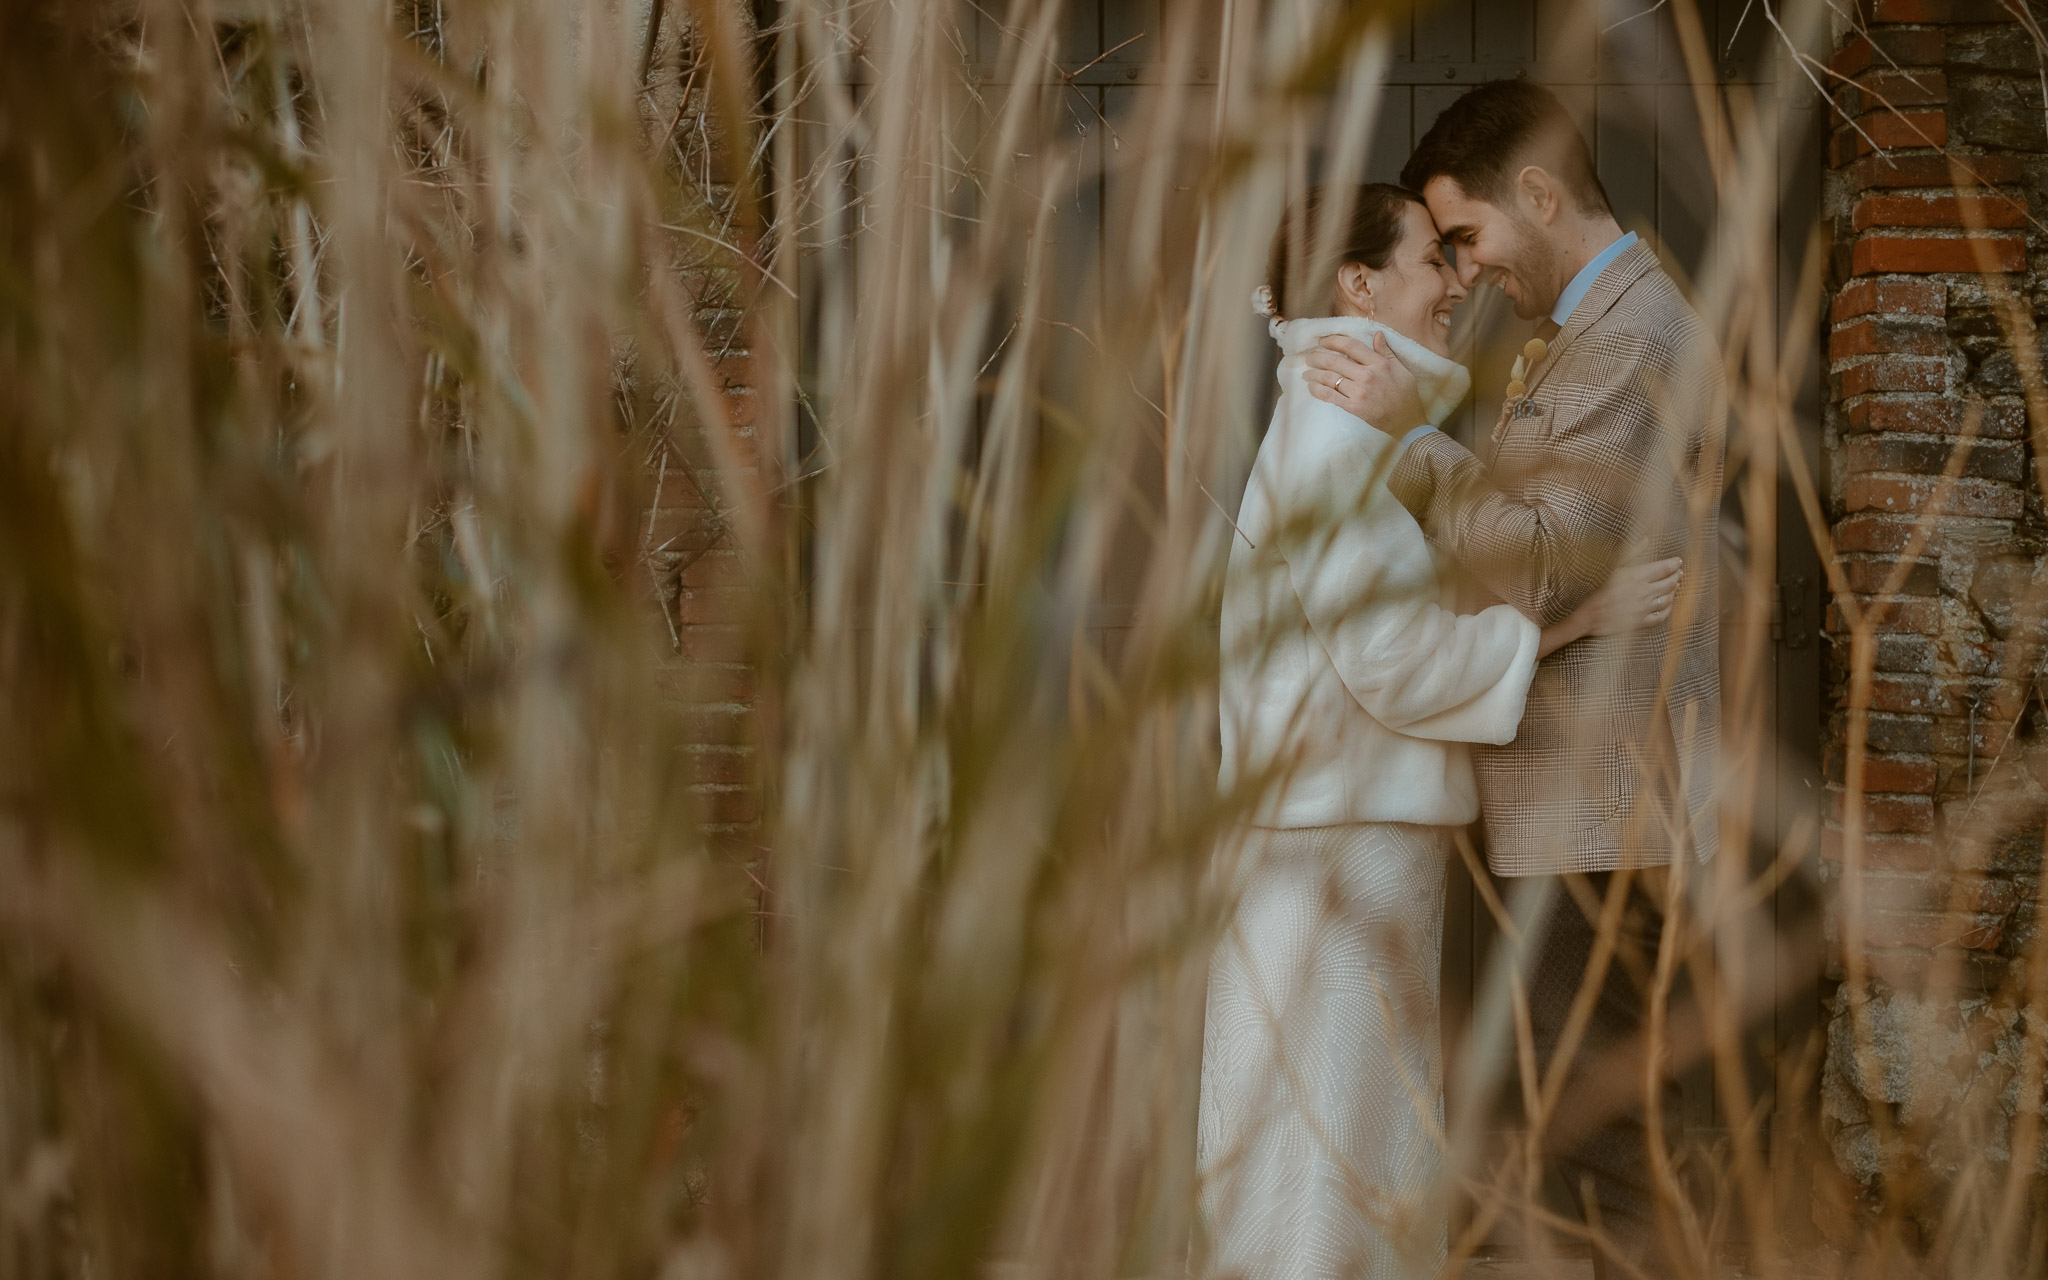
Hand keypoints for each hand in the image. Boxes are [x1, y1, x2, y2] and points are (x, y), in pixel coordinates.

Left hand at [1303, 332, 1426, 432]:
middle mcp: (1367, 375)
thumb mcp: (1402, 369)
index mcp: (1379, 363)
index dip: (1334, 341)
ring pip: (1329, 378)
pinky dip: (1317, 390)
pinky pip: (1330, 396)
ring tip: (1306, 373)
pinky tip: (1311, 387)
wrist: (1407, 422)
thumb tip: (1377, 334)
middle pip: (1335, 361)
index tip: (1323, 341)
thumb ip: (1386, 352)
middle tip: (1309, 357)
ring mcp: (1358, 392)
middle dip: (1318, 357)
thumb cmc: (1405, 395)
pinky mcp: (1353, 407)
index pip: (1351, 346)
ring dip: (1313, 374)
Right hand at [1576, 557, 1683, 636]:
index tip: (1678, 561)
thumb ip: (1632, 552)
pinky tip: (1668, 603)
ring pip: (1668, 598)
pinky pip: (1662, 615)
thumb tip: (1645, 540)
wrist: (1589, 615)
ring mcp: (1644, 608)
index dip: (1674, 563)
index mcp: (1638, 576)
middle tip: (1679, 572)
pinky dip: (1668, 609)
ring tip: (1675, 585)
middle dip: (1676, 576)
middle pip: (1670, 582)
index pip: (1665, 568)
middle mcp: (1644, 591)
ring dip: (1674, 590)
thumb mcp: (1614, 566)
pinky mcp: (1642, 621)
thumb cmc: (1599, 589)